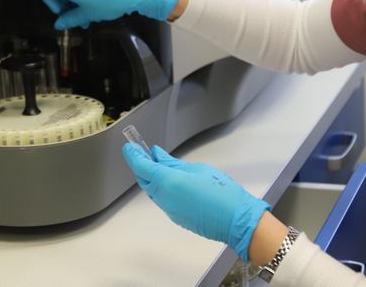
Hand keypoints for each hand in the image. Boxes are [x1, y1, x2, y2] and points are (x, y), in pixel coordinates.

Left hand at [122, 143, 269, 260]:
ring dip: (151, 176)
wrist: (235, 220)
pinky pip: (162, 199)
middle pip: (144, 179)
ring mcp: (168, 209)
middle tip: (141, 152)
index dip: (133, 155)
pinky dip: (160, 187)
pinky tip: (169, 179)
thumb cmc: (221, 193)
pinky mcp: (176, 216)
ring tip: (156, 163)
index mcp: (167, 182)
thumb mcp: (197, 169)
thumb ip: (173, 163)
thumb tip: (158, 156)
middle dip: (140, 165)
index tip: (130, 146)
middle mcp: (163, 197)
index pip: (141, 166)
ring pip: (152, 190)